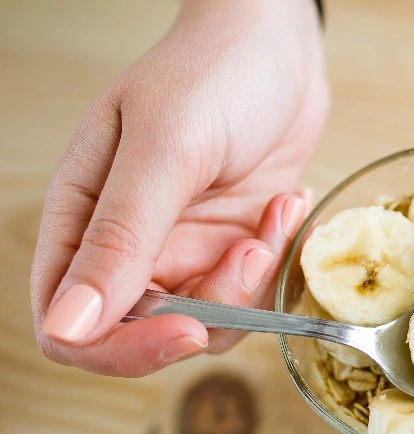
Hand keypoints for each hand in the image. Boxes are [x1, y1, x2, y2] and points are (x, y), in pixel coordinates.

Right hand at [31, 0, 327, 375]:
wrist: (276, 45)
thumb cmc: (212, 74)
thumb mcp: (165, 149)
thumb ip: (119, 237)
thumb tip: (67, 325)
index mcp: (83, 221)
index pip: (73, 328)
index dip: (125, 349)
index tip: (187, 328)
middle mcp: (131, 247)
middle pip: (152, 333)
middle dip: (212, 308)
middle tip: (250, 249)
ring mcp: (186, 249)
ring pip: (212, 320)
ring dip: (253, 281)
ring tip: (275, 211)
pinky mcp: (233, 245)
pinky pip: (254, 292)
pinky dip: (277, 260)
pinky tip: (287, 202)